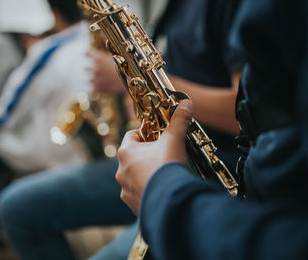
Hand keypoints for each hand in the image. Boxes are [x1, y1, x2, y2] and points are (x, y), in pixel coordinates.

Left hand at [86, 49, 125, 93]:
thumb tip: (102, 57)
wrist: (132, 81)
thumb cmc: (126, 68)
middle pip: (86, 68)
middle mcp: (95, 68)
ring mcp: (96, 79)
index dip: (88, 55)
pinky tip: (104, 87)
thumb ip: (106, 58)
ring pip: (90, 80)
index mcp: (99, 58)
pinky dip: (97, 89)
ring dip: (95, 80)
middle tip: (99, 71)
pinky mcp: (98, 89)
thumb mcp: (117, 58)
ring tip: (105, 81)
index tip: (89, 56)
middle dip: (91, 70)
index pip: (87, 53)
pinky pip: (93, 90)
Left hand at [115, 100, 192, 214]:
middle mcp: (121, 171)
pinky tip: (161, 189)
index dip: (146, 133)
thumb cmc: (167, 167)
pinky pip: (138, 195)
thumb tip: (186, 103)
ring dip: (146, 174)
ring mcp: (126, 190)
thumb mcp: (174, 140)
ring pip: (135, 177)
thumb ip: (179, 121)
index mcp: (126, 152)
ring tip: (163, 174)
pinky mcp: (133, 205)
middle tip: (164, 154)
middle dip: (147, 154)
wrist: (171, 200)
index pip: (132, 135)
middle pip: (133, 157)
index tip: (158, 136)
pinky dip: (148, 192)